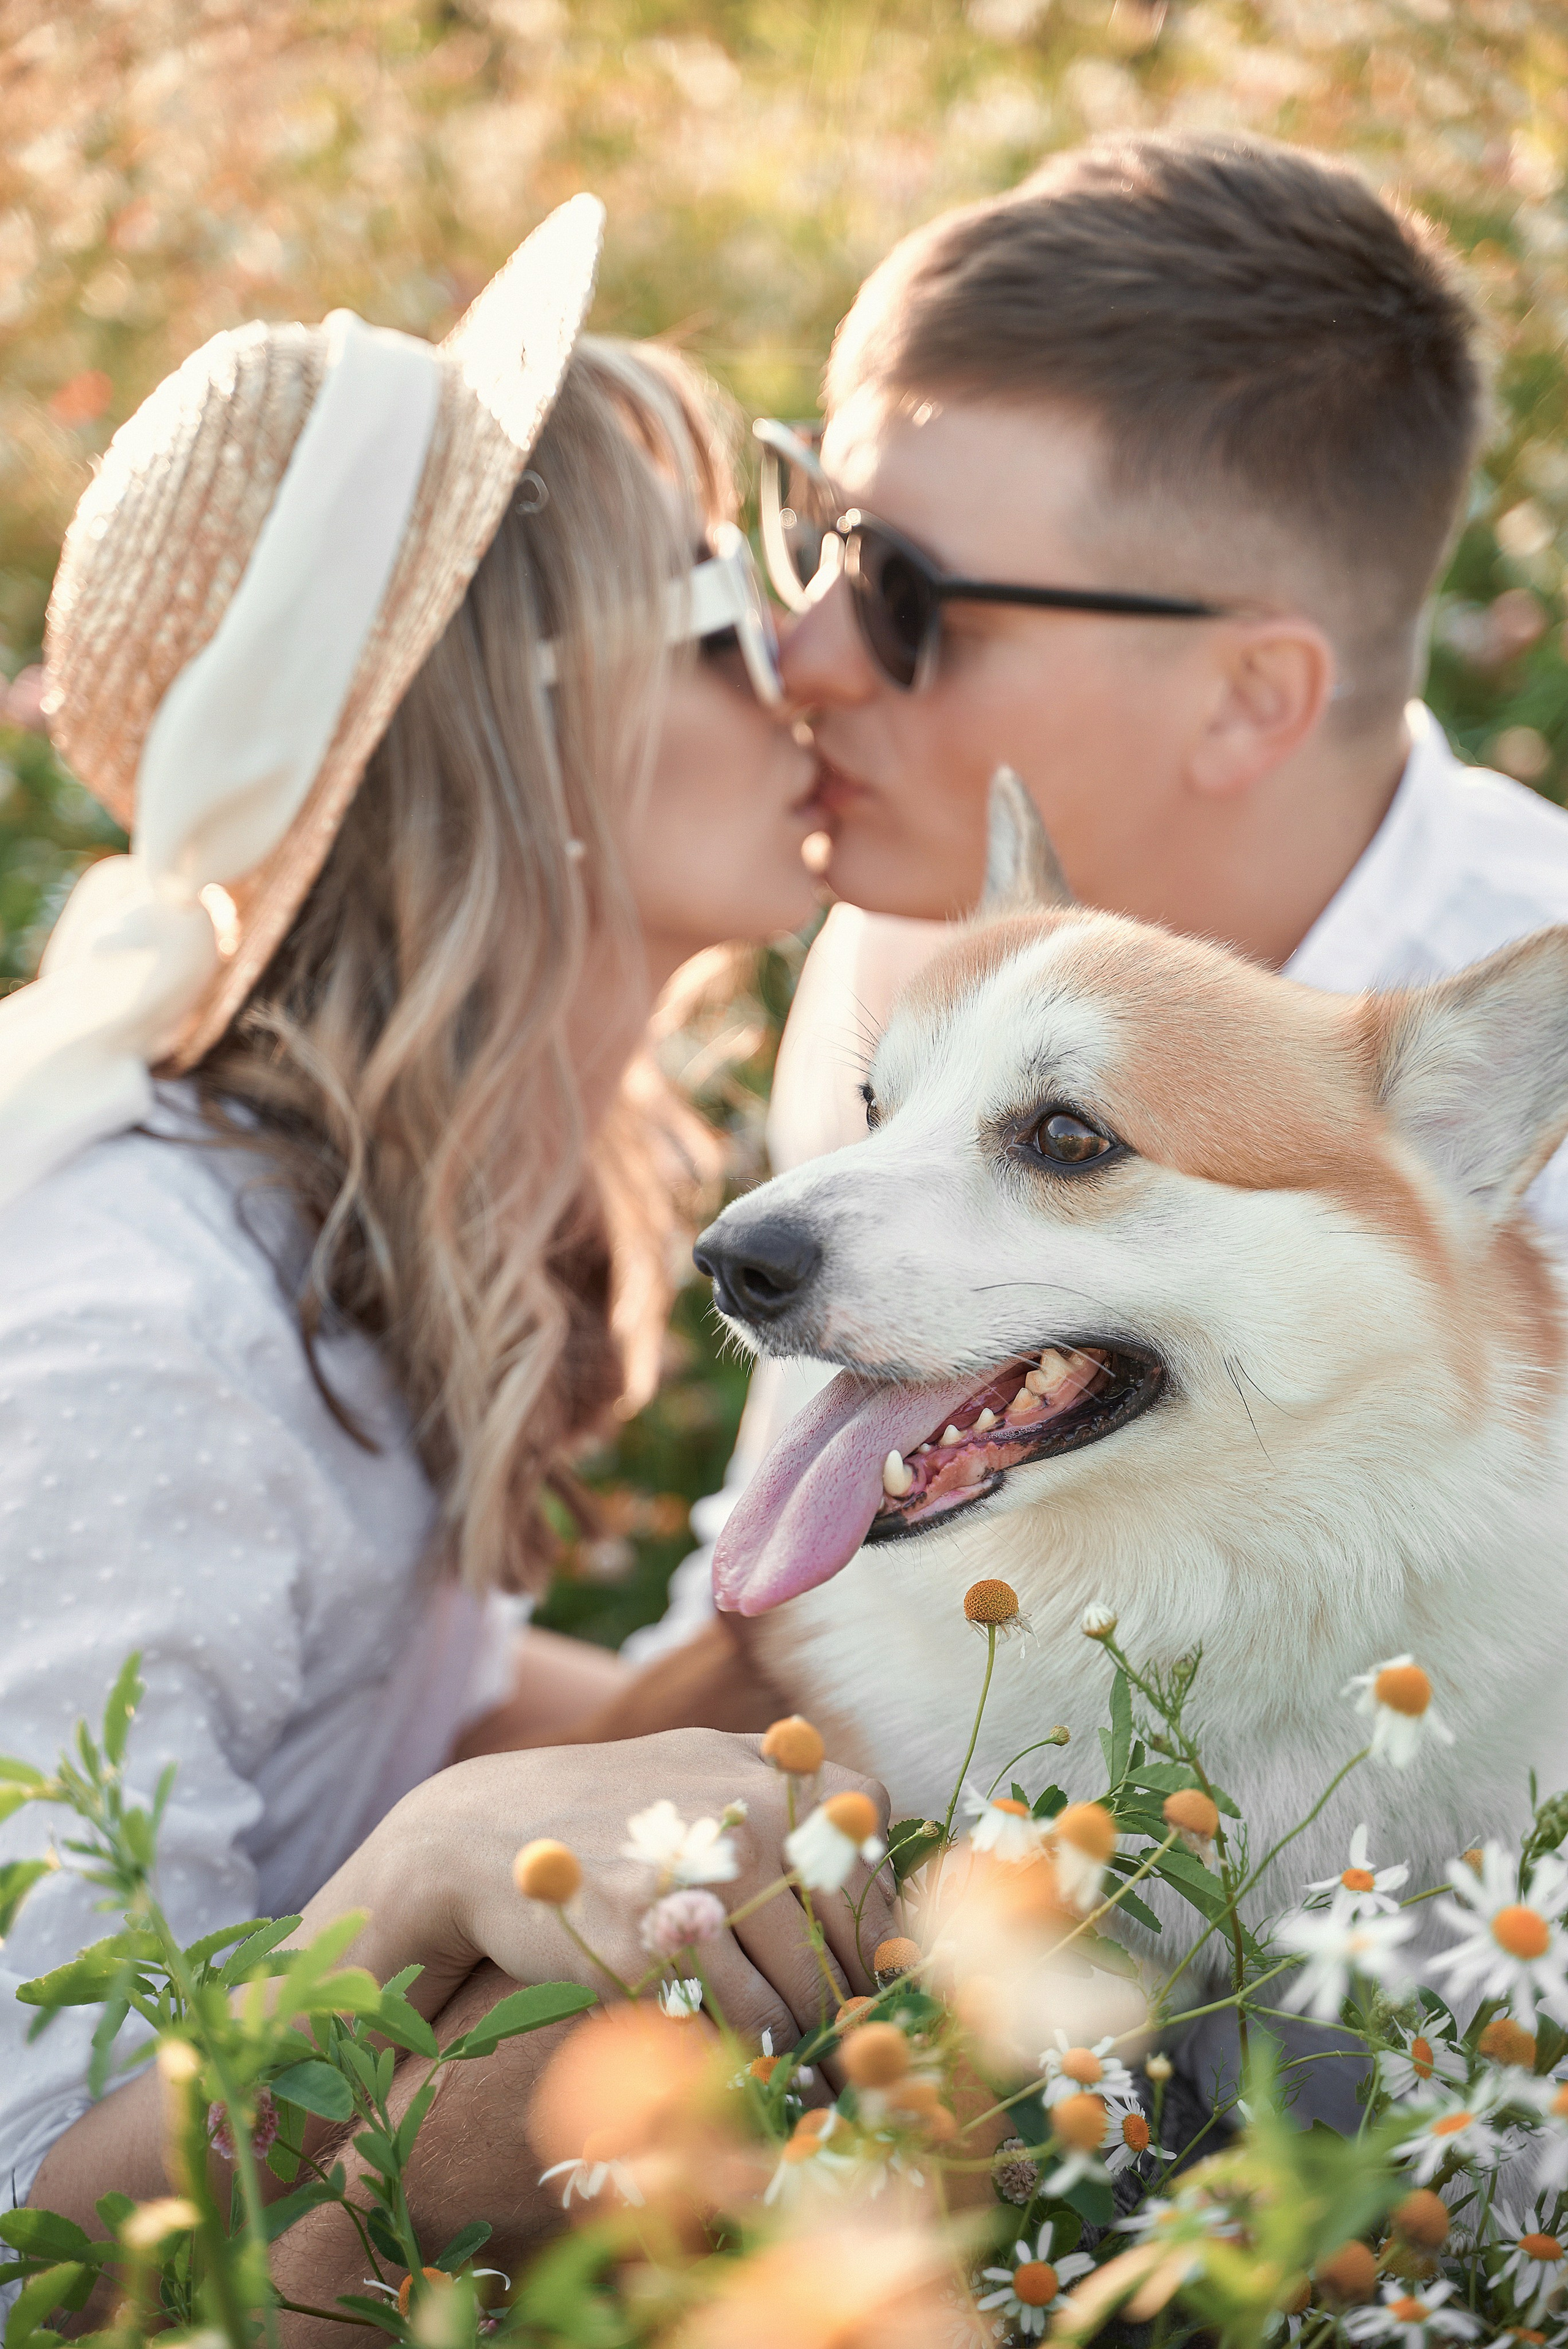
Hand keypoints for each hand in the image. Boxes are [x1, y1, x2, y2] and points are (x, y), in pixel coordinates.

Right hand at [301, 1729, 895, 2055]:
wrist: (486, 1831)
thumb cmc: (617, 1804)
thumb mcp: (712, 1761)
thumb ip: (799, 1790)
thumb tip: (887, 1850)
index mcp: (781, 1776)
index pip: (874, 1878)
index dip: (879, 1939)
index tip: (869, 1976)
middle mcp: (753, 1821)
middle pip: (842, 1948)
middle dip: (847, 2004)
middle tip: (845, 2044)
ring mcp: (699, 1884)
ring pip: (796, 1997)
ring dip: (804, 2041)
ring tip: (805, 2066)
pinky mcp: (645, 1950)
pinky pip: (732, 2026)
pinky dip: (746, 2054)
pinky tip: (740, 2057)